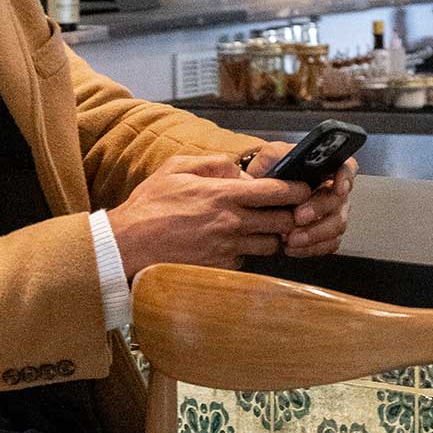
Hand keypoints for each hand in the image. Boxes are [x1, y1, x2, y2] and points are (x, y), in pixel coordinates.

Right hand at [108, 153, 312, 278]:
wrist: (128, 244)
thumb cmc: (150, 205)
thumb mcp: (177, 168)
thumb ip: (213, 164)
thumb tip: (239, 172)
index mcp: (224, 194)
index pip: (277, 193)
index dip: (298, 190)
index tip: (304, 189)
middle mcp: (231, 223)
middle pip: (283, 222)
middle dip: (290, 216)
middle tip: (288, 211)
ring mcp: (227, 249)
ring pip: (269, 245)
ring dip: (270, 237)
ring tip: (258, 229)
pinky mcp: (220, 268)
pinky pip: (246, 260)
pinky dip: (245, 253)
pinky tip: (230, 245)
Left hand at [240, 143, 354, 256]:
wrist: (260, 199)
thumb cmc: (269, 175)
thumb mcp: (268, 158)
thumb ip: (275, 154)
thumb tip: (283, 157)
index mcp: (325, 167)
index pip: (346, 167)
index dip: (346, 178)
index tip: (338, 188)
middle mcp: (334, 190)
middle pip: (339, 201)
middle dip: (319, 211)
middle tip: (298, 217)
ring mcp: (333, 214)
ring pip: (336, 226)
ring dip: (314, 234)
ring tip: (291, 238)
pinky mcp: (327, 235)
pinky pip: (328, 244)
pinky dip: (310, 248)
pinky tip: (291, 247)